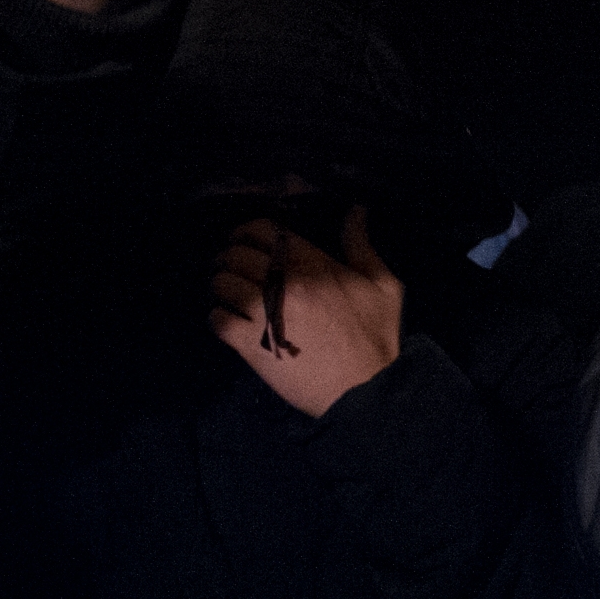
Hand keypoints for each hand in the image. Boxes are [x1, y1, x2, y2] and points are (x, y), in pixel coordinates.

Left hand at [209, 209, 403, 416]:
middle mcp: (283, 281)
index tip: (247, 242)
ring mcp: (263, 312)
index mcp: (313, 263)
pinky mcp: (249, 343)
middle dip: (228, 258)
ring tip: (228, 296)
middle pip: (234, 254)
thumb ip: (361, 245)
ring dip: (220, 287)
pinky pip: (216, 318)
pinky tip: (229, 323)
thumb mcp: (383, 285)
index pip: (263, 230)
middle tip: (233, 270)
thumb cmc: (376, 336)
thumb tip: (356, 210)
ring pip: (221, 283)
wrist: (366, 388)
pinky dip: (217, 318)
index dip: (247, 232)